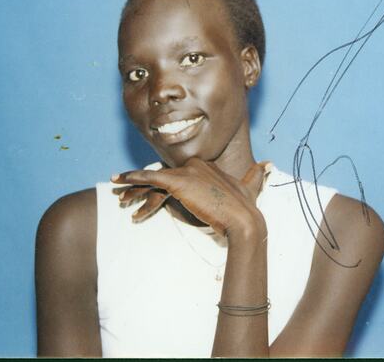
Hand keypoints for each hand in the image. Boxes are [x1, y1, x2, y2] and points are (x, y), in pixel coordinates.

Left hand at [111, 158, 270, 237]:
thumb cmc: (246, 208)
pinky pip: (149, 177)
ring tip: (113, 189)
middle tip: (121, 189)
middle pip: (161, 173)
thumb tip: (269, 164)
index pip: (176, 171)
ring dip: (130, 184)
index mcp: (206, 166)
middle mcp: (195, 164)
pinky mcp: (178, 181)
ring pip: (152, 176)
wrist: (244, 220)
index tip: (148, 188)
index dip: (159, 180)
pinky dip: (132, 178)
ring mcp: (186, 171)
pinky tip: (118, 181)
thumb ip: (256, 175)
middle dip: (140, 184)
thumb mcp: (251, 187)